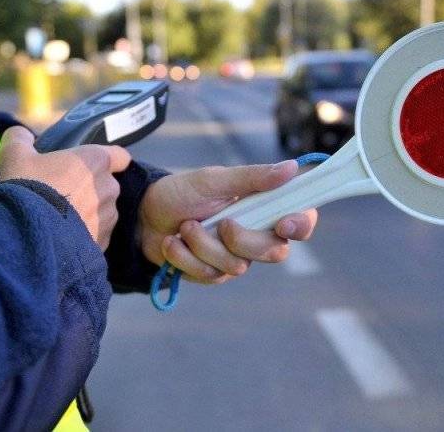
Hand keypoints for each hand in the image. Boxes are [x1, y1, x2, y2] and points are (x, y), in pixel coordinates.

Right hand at [0, 126, 130, 249]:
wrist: (24, 234)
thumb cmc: (25, 187)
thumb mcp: (14, 155)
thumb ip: (20, 139)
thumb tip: (21, 135)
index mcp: (95, 161)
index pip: (120, 156)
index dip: (110, 159)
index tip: (93, 166)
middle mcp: (109, 188)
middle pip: (108, 184)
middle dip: (92, 189)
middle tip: (65, 195)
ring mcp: (108, 217)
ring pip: (104, 211)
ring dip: (90, 213)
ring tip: (62, 220)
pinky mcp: (103, 242)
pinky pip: (98, 235)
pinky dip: (86, 235)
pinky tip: (64, 238)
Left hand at [139, 161, 317, 283]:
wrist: (142, 218)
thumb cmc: (180, 192)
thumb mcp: (214, 180)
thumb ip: (252, 177)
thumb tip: (292, 167)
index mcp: (263, 206)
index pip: (301, 220)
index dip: (301, 225)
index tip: (284, 223)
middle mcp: (255, 233)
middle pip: (275, 252)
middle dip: (243, 239)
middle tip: (222, 223)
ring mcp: (235, 256)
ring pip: (238, 266)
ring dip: (204, 245)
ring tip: (185, 227)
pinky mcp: (213, 274)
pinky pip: (211, 276)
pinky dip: (186, 257)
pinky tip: (173, 243)